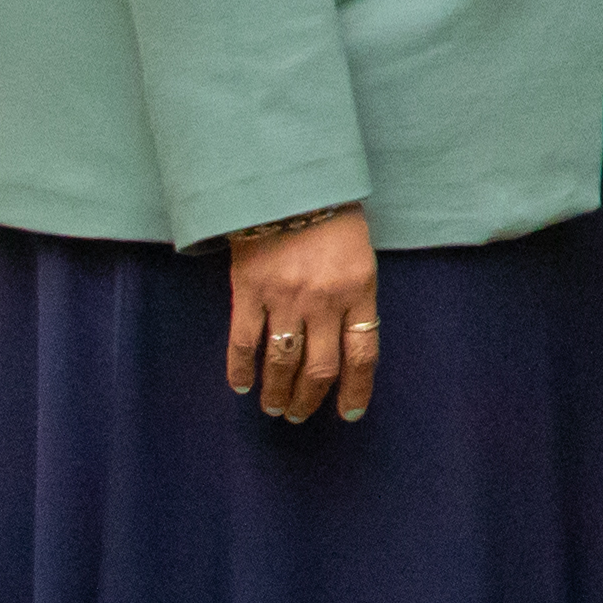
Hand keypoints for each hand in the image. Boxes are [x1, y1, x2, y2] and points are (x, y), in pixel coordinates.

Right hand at [226, 207, 378, 423]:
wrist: (290, 186)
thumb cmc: (333, 223)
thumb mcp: (360, 261)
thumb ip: (355, 301)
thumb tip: (345, 346)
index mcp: (359, 293)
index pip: (362, 356)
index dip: (356, 391)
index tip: (348, 414)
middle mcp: (324, 301)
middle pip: (319, 369)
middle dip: (309, 400)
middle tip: (299, 415)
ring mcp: (285, 298)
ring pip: (282, 362)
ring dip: (277, 392)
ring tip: (273, 407)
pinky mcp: (249, 291)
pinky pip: (243, 342)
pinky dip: (240, 369)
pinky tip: (240, 385)